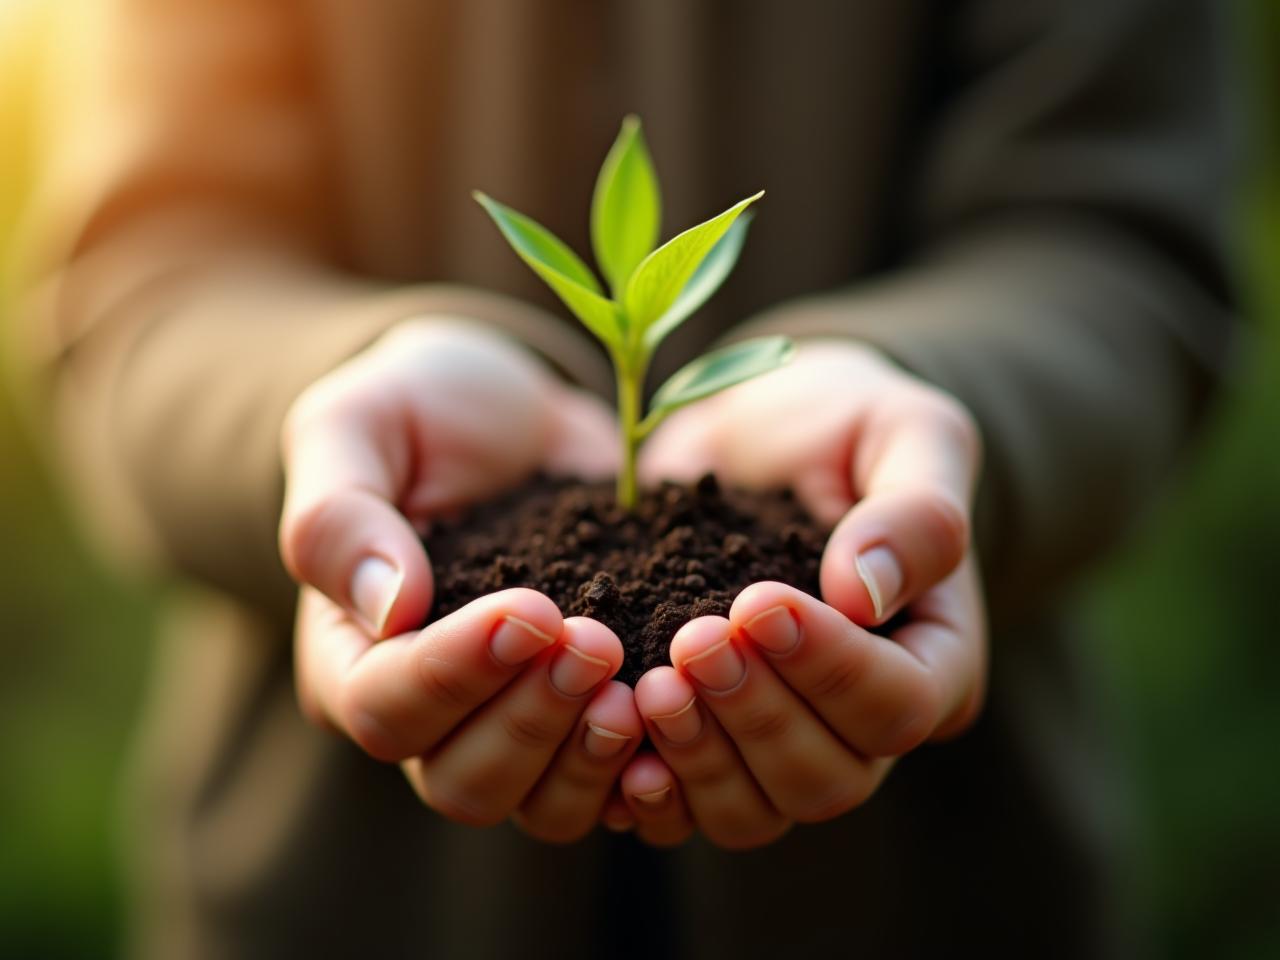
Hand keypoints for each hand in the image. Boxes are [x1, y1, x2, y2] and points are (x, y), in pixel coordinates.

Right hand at [280, 318, 642, 840]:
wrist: (517, 412)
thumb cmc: (419, 409)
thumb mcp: (357, 424)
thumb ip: (340, 514)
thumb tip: (386, 608)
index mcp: (352, 654)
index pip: (385, 708)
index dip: (455, 674)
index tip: (530, 610)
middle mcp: (430, 711)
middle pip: (464, 780)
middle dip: (535, 719)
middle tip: (597, 640)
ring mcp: (514, 721)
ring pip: (542, 804)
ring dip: (593, 753)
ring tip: (647, 685)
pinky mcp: (587, 714)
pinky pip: (616, 786)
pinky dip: (652, 768)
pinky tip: (686, 713)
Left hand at [615, 339, 986, 848]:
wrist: (752, 436)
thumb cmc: (845, 426)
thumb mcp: (903, 432)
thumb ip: (915, 510)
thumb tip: (869, 592)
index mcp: (931, 658)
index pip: (901, 706)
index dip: (831, 668)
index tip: (759, 601)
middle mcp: (860, 724)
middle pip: (827, 780)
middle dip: (755, 715)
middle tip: (694, 640)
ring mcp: (779, 744)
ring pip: (753, 813)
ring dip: (698, 757)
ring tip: (649, 685)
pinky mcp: (706, 743)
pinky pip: (681, 808)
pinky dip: (646, 787)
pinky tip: (611, 731)